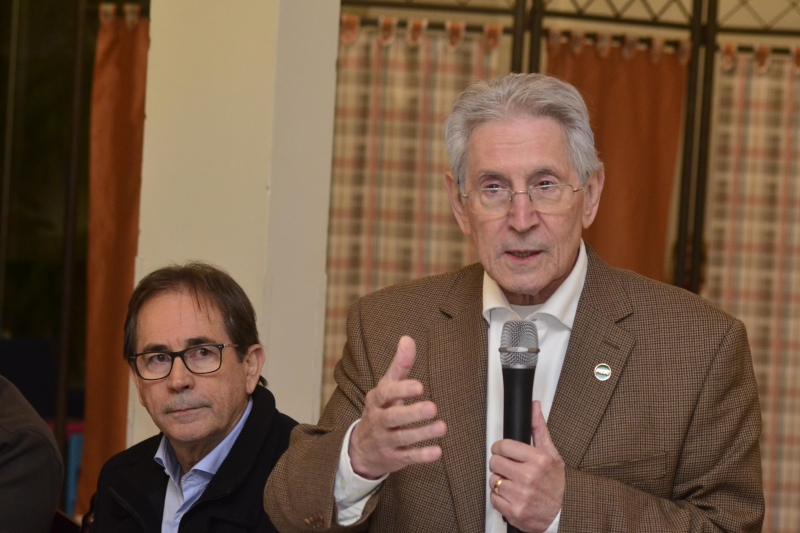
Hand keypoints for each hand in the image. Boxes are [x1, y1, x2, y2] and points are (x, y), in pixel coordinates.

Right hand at [348, 336, 446, 479]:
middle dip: (412, 413)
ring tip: (441, 427)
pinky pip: (408, 457)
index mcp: (376, 401)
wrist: (361, 449)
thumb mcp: (386, 386)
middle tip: (432, 407)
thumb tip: (408, 339)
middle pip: (393, 417)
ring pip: (402, 438)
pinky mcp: (394, 458)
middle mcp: (378, 421)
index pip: (385, 394)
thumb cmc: (380, 410)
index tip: (419, 386)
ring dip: (422, 433)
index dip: (401, 390)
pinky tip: (437, 452)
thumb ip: (399, 365)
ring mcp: (385, 441)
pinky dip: (422, 456)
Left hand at [489, 401, 564, 532]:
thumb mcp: (552, 454)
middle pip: (495, 462)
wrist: (562, 514)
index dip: (501, 448)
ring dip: (500, 482)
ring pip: (493, 480)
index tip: (504, 451)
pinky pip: (493, 498)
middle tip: (510, 468)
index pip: (504, 446)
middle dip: (500, 464)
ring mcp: (521, 495)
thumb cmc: (557, 484)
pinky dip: (500, 498)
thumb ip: (539, 429)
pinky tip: (512, 496)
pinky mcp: (514, 511)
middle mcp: (528, 477)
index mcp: (538, 460)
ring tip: (513, 483)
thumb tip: (534, 407)